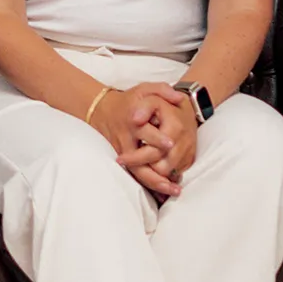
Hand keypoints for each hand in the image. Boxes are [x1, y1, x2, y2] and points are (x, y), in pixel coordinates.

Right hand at [87, 83, 186, 199]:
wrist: (102, 110)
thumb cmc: (130, 100)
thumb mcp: (145, 89)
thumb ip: (163, 90)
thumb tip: (180, 98)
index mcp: (133, 121)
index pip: (145, 132)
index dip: (157, 138)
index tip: (170, 144)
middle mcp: (127, 138)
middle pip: (140, 160)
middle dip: (157, 171)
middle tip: (175, 180)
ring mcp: (123, 151)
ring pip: (137, 171)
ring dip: (155, 183)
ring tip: (174, 191)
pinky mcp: (123, 159)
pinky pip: (136, 174)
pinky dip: (149, 184)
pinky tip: (164, 193)